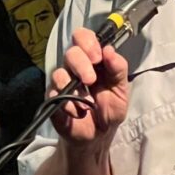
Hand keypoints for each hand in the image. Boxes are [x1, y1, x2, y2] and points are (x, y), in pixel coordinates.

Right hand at [49, 28, 128, 145]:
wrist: (98, 136)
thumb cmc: (110, 110)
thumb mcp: (121, 90)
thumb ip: (118, 69)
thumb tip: (109, 50)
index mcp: (93, 60)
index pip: (83, 37)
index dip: (88, 42)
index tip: (97, 56)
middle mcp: (75, 67)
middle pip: (70, 52)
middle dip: (82, 64)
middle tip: (91, 79)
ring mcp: (62, 82)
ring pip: (59, 72)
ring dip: (75, 87)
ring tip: (88, 102)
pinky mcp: (53, 98)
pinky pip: (54, 94)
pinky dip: (68, 104)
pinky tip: (78, 112)